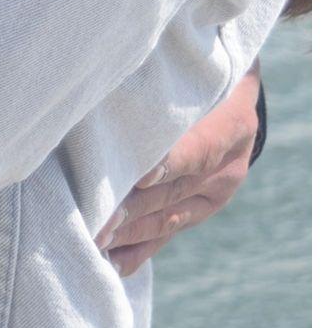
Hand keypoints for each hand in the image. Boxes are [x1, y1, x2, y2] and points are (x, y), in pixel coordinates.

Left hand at [98, 63, 262, 275]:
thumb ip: (169, 75)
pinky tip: (112, 261)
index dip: (168, 164)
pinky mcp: (201, 209)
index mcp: (231, 125)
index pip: (197, 149)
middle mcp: (228, 166)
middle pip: (173, 190)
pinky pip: (170, 232)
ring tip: (92, 241)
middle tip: (93, 220)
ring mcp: (216, 193)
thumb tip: (118, 66)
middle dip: (130, 208)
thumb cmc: (200, 67)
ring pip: (167, 217)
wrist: (236, 90)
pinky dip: (140, 249)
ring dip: (129, 233)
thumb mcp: (195, 65)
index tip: (139, 177)